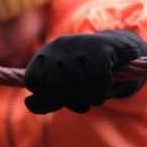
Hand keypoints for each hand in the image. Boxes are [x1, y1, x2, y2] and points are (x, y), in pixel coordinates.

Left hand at [23, 29, 146, 113]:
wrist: (118, 50)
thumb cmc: (85, 72)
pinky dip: (104, 91)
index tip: (63, 99)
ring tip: (97, 95)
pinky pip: (98, 80)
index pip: (33, 82)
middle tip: (85, 102)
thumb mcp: (63, 88)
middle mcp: (58, 45)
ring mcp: (79, 43)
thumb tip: (28, 103)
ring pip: (77, 85)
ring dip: (91, 99)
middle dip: (72, 102)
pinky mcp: (101, 46)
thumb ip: (45, 99)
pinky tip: (107, 89)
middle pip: (56, 87)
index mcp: (44, 54)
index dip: (48, 97)